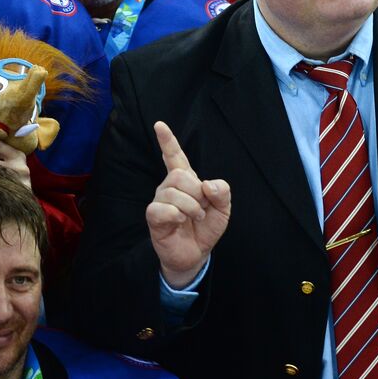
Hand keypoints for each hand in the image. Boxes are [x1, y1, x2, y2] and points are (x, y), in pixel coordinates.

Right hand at [146, 121, 229, 287]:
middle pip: (179, 174)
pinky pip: (161, 208)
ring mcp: (160, 201)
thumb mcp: (223, 208)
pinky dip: (177, 214)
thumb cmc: (206, 228)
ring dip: (191, 207)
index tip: (159, 125)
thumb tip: (208, 184)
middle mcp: (169, 187)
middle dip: (196, 192)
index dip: (168, 141)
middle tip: (202, 208)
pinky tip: (181, 221)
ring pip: (172, 191)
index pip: (175, 157)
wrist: (197, 253)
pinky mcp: (154, 217)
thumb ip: (222, 192)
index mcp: (186, 181)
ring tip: (195, 218)